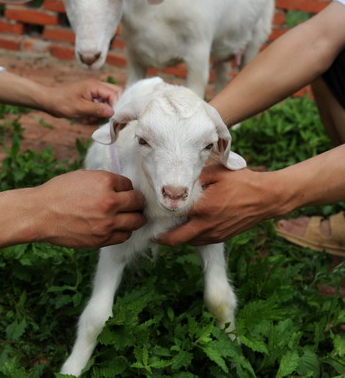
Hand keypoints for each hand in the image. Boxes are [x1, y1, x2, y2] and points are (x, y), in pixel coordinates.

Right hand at [31, 169, 145, 247]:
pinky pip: (124, 236)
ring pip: (137, 221)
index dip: (125, 188)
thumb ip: (105, 181)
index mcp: (105, 182)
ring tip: (128, 216)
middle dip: (136, 202)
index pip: (130, 185)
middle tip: (132, 203)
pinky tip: (117, 226)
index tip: (120, 191)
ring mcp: (107, 223)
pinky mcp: (102, 239)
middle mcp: (110, 202)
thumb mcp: (84, 176)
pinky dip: (124, 231)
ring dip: (134, 217)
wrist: (41, 214)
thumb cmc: (59, 192)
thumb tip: (121, 187)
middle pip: (138, 203)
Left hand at [42, 79, 121, 118]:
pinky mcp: (91, 97)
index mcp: (95, 86)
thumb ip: (97, 109)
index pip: (115, 94)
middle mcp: (97, 86)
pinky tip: (87, 119)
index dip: (117, 106)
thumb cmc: (62, 103)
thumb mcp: (80, 108)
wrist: (48, 101)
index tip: (112, 118)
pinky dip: (97, 114)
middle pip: (115, 96)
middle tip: (104, 119)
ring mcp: (94, 92)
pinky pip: (100, 105)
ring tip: (91, 120)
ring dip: (103, 113)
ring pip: (108, 102)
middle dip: (112, 109)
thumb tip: (112, 112)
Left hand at [157, 164, 279, 245]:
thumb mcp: (216, 173)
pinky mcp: (222, 237)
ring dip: (177, 238)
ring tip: (169, 228)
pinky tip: (189, 226)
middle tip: (153, 232)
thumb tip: (178, 182)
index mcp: (203, 208)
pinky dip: (191, 236)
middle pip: (176, 240)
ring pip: (188, 242)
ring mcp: (215, 234)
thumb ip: (196, 178)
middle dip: (162, 239)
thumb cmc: (242, 181)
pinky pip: (201, 241)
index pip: (173, 217)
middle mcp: (207, 225)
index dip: (159, 219)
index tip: (149, 215)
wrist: (266, 197)